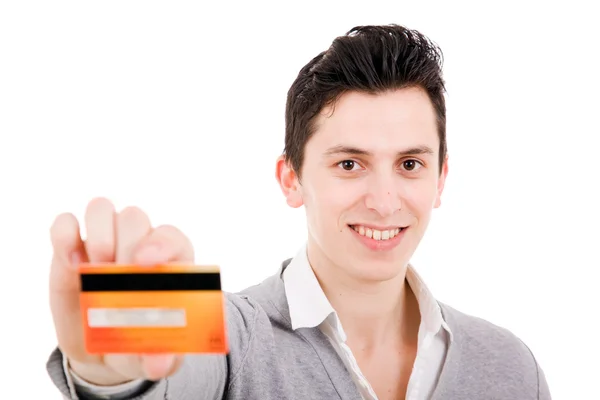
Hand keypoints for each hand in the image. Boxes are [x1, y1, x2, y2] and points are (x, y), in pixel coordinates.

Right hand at [49, 197, 194, 384]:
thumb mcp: (155, 355)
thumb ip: (163, 358)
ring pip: (103, 208)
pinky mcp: (73, 248)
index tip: (143, 263)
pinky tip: (71, 262)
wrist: (104, 349)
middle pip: (135, 219)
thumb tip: (160, 360)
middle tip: (114, 276)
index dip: (160, 244)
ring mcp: (106, 242)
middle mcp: (139, 245)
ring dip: (98, 233)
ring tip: (94, 268)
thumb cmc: (139, 342)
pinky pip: (65, 222)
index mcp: (169, 264)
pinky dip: (64, 234)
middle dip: (124, 244)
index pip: (172, 237)